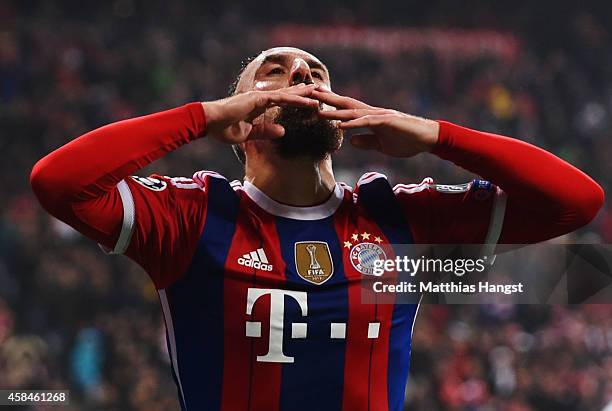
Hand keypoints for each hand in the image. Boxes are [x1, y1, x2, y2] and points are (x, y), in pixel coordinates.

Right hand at [202, 83, 318, 142]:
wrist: (208, 122)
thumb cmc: (222, 128)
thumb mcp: (248, 134)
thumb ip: (265, 132)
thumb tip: (283, 131)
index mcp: (257, 106)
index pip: (281, 102)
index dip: (295, 101)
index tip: (308, 102)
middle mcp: (260, 99)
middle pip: (287, 95)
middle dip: (303, 93)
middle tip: (319, 91)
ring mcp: (259, 97)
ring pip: (287, 95)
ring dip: (304, 95)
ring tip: (319, 93)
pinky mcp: (257, 99)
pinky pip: (281, 99)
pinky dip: (295, 99)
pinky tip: (307, 99)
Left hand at [314, 87, 438, 157]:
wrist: (428, 138)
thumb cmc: (407, 141)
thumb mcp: (382, 144)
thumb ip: (367, 141)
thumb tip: (351, 141)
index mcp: (370, 118)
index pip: (346, 110)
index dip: (330, 105)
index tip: (314, 101)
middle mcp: (372, 113)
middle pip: (346, 104)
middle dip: (327, 99)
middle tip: (309, 93)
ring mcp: (379, 115)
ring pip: (353, 112)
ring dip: (335, 111)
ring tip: (318, 110)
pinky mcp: (387, 122)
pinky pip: (366, 123)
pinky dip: (352, 124)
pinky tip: (340, 125)